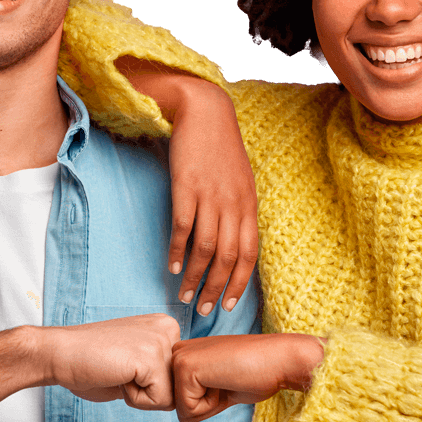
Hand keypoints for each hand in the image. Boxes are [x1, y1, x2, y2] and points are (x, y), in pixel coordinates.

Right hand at [42, 314, 180, 410]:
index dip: (149, 384)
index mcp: (166, 327)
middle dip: (148, 391)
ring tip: (118, 373)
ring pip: (171, 396)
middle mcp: (168, 328)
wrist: (58, 353)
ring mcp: (161, 341)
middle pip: (178, 386)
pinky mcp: (150, 358)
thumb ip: (159, 372)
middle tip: (119, 370)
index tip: (123, 366)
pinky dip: (134, 400)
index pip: (177, 376)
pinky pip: (159, 401)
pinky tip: (116, 376)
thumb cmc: (90, 363)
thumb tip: (182, 396)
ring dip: (141, 396)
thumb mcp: (136, 363)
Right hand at [168, 85, 259, 316]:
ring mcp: (210, 197)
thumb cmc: (220, 148)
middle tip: (205, 309)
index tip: (230, 304)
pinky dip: (178, 252)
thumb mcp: (240, 181)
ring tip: (185, 294)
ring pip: (206, 249)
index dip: (240, 282)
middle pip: (228, 258)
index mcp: (249, 205)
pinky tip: (173, 267)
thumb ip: (239, 211)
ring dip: (196, 277)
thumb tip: (233, 242)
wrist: (205, 111)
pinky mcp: (187, 188)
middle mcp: (233, 204)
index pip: (249, 254)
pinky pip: (183, 228)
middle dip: (217, 288)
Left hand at [171, 333, 324, 421]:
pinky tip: (227, 381)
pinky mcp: (185, 368)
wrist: (279, 360)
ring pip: (182, 410)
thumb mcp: (220, 387)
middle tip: (229, 381)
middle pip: (179, 406)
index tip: (228, 381)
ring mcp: (179, 358)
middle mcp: (177, 352)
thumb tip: (184, 418)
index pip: (182, 401)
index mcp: (186, 353)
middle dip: (206, 405)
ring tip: (228, 380)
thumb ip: (199, 397)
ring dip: (209, 406)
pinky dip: (211, 406)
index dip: (209, 402)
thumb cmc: (256, 374)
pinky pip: (188, 410)